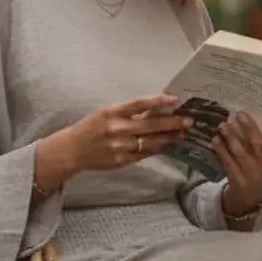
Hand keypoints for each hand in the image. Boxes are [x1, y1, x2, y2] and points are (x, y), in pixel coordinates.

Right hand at [68, 94, 192, 172]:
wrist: (73, 150)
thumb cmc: (92, 127)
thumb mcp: (107, 113)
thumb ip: (129, 112)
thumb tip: (156, 108)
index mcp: (113, 112)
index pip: (139, 104)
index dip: (157, 101)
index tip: (174, 99)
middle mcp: (117, 129)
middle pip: (150, 125)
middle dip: (172, 123)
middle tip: (188, 121)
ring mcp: (120, 146)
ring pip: (150, 142)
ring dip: (168, 138)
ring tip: (182, 135)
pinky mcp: (121, 160)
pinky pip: (143, 154)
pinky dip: (156, 149)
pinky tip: (166, 146)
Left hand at [215, 112, 261, 216]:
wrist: (250, 197)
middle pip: (258, 144)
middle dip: (249, 128)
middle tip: (239, 114)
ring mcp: (249, 172)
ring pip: (240, 152)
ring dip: (231, 137)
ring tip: (222, 125)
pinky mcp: (236, 178)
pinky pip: (228, 162)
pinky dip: (221, 151)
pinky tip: (215, 140)